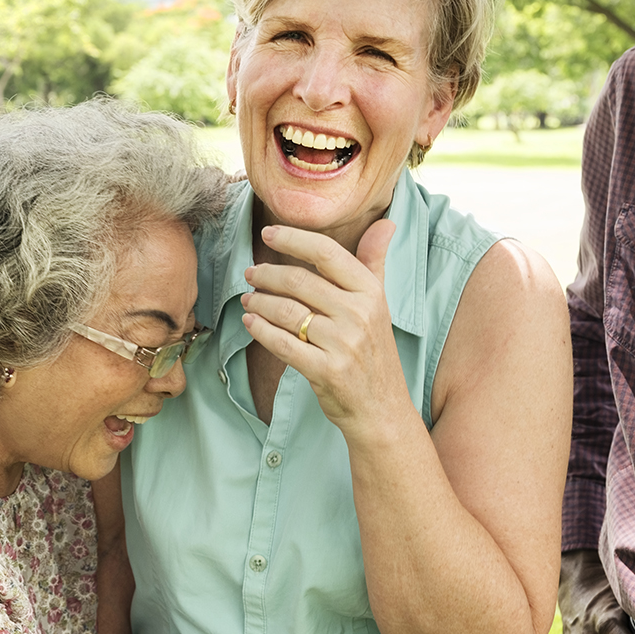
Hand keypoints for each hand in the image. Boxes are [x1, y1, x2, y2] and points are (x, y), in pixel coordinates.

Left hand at [240, 220, 407, 430]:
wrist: (383, 410)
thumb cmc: (375, 353)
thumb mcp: (381, 306)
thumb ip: (375, 262)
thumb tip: (386, 222)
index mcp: (371, 293)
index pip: (327, 253)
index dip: (293, 239)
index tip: (268, 233)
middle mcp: (360, 314)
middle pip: (299, 281)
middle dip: (266, 274)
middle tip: (251, 274)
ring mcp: (343, 344)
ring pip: (286, 311)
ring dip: (259, 302)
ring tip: (248, 299)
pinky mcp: (326, 371)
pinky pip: (282, 343)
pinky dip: (260, 330)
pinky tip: (249, 322)